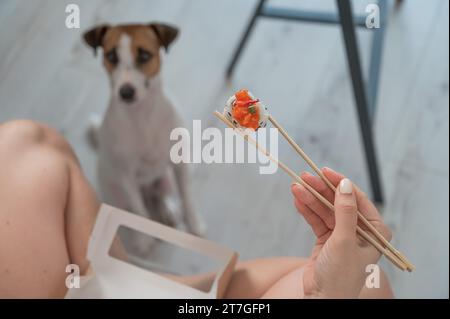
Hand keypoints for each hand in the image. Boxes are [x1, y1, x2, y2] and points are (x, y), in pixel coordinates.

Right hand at [291, 167, 391, 297]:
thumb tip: (345, 184)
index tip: (326, 172)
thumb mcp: (344, 240)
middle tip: (305, 177)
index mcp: (374, 231)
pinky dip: (307, 210)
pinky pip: (316, 219)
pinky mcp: (326, 239)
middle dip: (321, 190)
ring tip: (296, 186)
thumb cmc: (341, 275)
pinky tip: (297, 198)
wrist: (322, 298)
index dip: (341, 184)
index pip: (357, 200)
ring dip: (310, 198)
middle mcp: (360, 231)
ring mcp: (342, 234)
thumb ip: (345, 211)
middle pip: (338, 202)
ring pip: (325, 209)